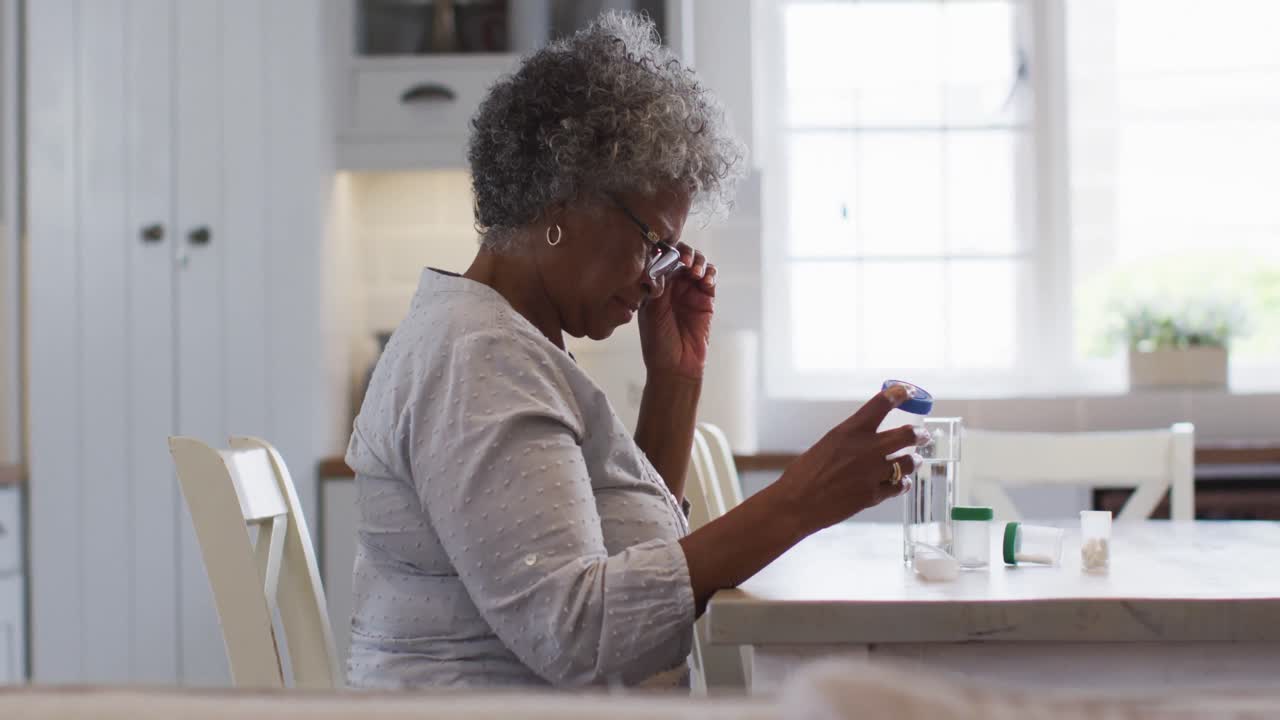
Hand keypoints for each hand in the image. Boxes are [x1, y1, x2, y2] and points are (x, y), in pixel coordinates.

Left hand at [638, 242, 715, 378]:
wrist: (676, 366)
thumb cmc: (658, 343)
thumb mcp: (650, 312)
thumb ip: (657, 287)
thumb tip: (661, 262)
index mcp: (655, 286)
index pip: (661, 259)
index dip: (666, 251)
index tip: (668, 252)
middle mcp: (672, 285)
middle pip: (681, 256)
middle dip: (685, 253)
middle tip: (685, 261)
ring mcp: (690, 291)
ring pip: (698, 264)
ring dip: (699, 262)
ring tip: (696, 272)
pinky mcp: (706, 299)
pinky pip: (710, 279)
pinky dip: (710, 274)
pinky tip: (706, 280)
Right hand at [774, 385, 927, 534]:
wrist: (797, 504)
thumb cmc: (803, 474)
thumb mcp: (826, 445)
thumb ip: (849, 441)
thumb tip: (868, 442)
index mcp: (850, 431)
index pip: (882, 404)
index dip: (900, 394)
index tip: (908, 392)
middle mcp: (866, 448)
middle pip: (907, 435)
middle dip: (920, 434)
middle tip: (923, 435)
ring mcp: (873, 473)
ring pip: (908, 463)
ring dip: (913, 461)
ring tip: (913, 462)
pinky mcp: (874, 495)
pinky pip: (900, 486)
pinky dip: (902, 484)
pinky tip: (901, 483)